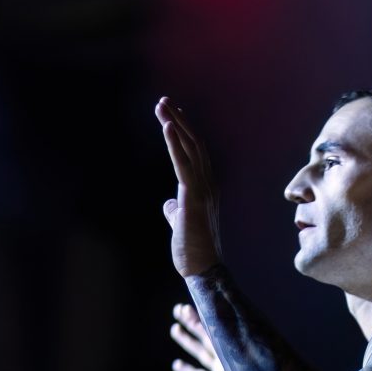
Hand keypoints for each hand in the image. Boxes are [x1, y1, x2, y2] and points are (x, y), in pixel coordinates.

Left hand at [156, 95, 222, 276]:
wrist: (202, 269)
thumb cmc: (193, 250)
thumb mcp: (181, 223)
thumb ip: (176, 210)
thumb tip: (169, 204)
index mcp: (206, 188)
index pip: (197, 153)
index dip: (184, 132)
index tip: (171, 115)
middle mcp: (209, 184)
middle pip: (194, 144)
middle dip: (178, 120)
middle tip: (163, 101)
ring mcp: (203, 190)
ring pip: (190, 148)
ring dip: (175, 124)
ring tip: (162, 105)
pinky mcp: (193, 198)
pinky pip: (184, 165)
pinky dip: (175, 144)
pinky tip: (167, 126)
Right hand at [169, 301, 256, 370]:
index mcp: (235, 362)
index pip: (218, 334)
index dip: (206, 319)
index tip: (195, 304)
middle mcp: (228, 366)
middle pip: (208, 339)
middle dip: (194, 324)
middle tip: (179, 309)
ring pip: (202, 355)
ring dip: (188, 342)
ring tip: (174, 328)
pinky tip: (176, 365)